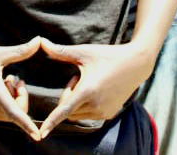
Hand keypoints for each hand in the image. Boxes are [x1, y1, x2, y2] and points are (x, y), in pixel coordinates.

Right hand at [0, 37, 41, 139]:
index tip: (38, 136)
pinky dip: (3, 101)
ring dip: (12, 98)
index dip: (27, 125)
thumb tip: (40, 40)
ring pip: (7, 112)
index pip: (14, 113)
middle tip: (14, 78)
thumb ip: (20, 51)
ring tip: (6, 79)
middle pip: (16, 110)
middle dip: (21, 96)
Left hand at [38, 38, 153, 138]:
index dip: (51, 122)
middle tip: (79, 77)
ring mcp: (103, 113)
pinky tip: (97, 89)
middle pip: (68, 110)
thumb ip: (60, 51)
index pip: (64, 110)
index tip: (41, 134)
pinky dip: (86, 105)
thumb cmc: (107, 55)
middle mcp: (96, 105)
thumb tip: (40, 42)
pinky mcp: (108, 115)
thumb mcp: (83, 52)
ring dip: (77, 101)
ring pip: (77, 114)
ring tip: (90, 82)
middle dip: (68, 95)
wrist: (135, 64)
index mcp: (88, 90)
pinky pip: (88, 115)